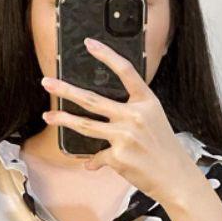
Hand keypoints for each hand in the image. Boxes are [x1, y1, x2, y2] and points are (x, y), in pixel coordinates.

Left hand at [40, 36, 199, 204]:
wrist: (174, 176)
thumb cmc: (163, 149)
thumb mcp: (153, 120)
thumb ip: (130, 114)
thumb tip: (105, 119)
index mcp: (146, 101)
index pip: (125, 71)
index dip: (106, 55)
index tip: (89, 44)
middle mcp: (134, 115)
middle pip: (92, 100)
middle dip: (66, 90)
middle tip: (47, 82)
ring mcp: (125, 136)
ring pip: (86, 125)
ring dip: (63, 120)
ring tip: (48, 116)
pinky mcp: (118, 157)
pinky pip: (97, 157)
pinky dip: (94, 162)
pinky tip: (93, 164)